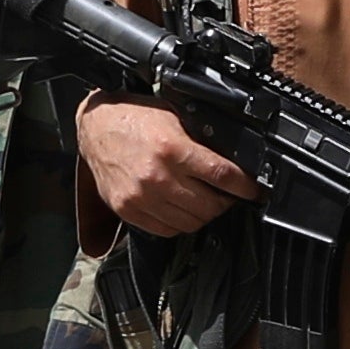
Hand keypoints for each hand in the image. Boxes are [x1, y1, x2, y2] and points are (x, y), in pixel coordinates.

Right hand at [78, 101, 253, 239]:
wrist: (95, 128)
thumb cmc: (134, 119)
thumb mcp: (174, 118)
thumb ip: (200, 141)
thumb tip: (231, 161)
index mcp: (172, 149)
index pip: (222, 176)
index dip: (245, 187)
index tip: (254, 190)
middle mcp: (157, 176)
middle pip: (209, 206)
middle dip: (225, 202)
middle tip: (227, 194)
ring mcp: (142, 198)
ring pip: (191, 222)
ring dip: (204, 215)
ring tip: (205, 201)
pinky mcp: (129, 210)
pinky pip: (166, 230)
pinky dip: (180, 223)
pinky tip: (182, 209)